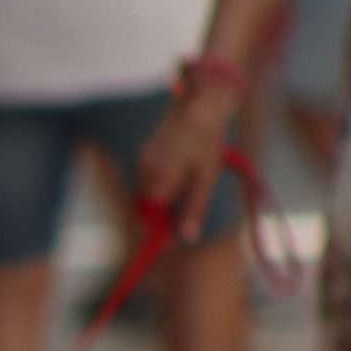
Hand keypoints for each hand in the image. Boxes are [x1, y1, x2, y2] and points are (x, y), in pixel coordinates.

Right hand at [137, 85, 232, 243]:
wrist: (200, 102)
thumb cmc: (207, 140)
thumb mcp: (206, 177)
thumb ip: (194, 209)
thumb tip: (187, 239)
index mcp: (160, 179)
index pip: (147, 218)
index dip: (155, 235)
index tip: (166, 247)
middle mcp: (146, 170)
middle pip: (144, 208)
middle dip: (158, 220)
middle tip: (179, 227)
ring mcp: (143, 160)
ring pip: (146, 193)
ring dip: (160, 202)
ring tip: (186, 195)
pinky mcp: (146, 153)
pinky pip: (148, 179)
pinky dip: (160, 187)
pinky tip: (180, 178)